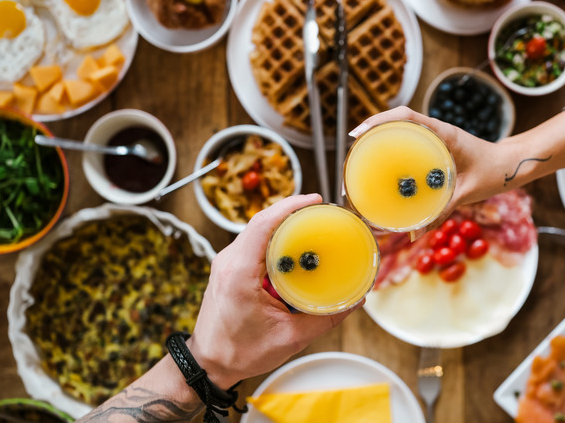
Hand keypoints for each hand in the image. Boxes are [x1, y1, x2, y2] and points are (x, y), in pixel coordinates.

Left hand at [187, 194, 359, 388]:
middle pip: (261, 222)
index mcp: (239, 273)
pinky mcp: (228, 269)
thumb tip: (355, 301)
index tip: (315, 200)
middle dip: (292, 213)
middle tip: (321, 214)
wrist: (209, 363)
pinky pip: (252, 244)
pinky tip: (293, 248)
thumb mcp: (290, 338)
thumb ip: (326, 318)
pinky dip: (274, 241)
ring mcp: (225, 263)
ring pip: (256, 232)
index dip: (289, 206)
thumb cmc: (240, 352)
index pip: (263, 225)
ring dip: (282, 227)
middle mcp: (228, 262)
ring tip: (310, 227)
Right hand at [350, 106, 564, 237]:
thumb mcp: (468, 191)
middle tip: (353, 151)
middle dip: (372, 133)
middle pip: (397, 123)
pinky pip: (410, 145)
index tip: (359, 134)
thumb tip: (416, 232)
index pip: (406, 117)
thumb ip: (443, 209)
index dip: (379, 122)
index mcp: (443, 133)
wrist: (510, 166)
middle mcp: (435, 132)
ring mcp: (434, 139)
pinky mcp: (435, 149)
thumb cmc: (493, 173)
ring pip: (402, 133)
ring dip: (381, 140)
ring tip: (361, 160)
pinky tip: (383, 170)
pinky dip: (394, 152)